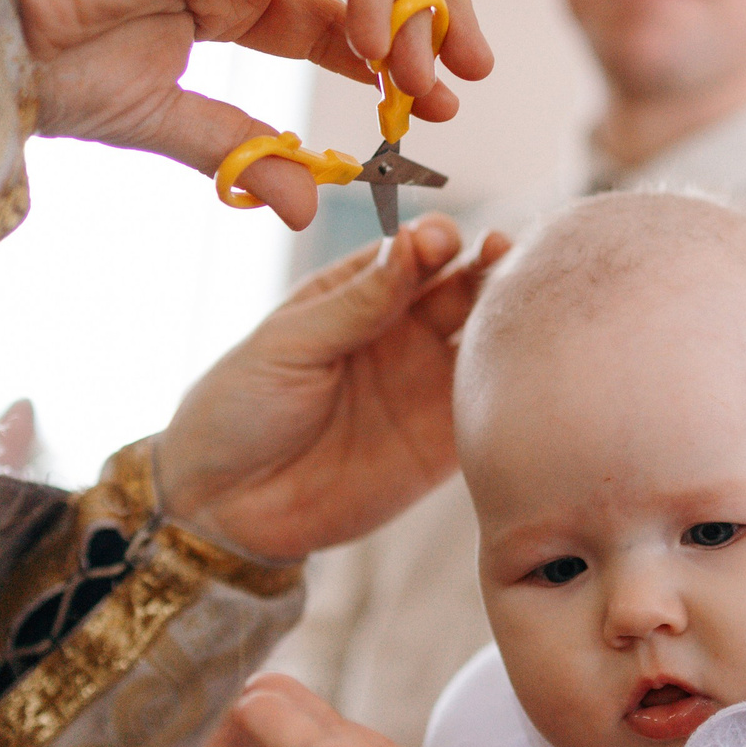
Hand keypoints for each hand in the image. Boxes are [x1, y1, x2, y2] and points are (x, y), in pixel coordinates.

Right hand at [0, 0, 494, 227]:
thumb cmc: (37, 69)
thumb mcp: (161, 124)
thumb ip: (240, 153)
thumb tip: (309, 203)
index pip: (338, 8)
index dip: (394, 54)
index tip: (431, 108)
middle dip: (431, 14)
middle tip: (469, 79)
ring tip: (428, 74)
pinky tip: (376, 43)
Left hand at [158, 215, 507, 560]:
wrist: (221, 506)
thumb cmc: (238, 408)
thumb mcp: (290, 343)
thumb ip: (357, 301)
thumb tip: (413, 241)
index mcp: (359, 295)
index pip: (417, 252)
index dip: (436, 240)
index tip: (440, 242)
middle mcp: (403, 333)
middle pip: (466, 287)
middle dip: (489, 268)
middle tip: (500, 257)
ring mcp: (427, 387)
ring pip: (489, 343)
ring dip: (511, 323)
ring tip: (523, 309)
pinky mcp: (443, 445)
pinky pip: (493, 411)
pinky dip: (514, 390)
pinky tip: (525, 373)